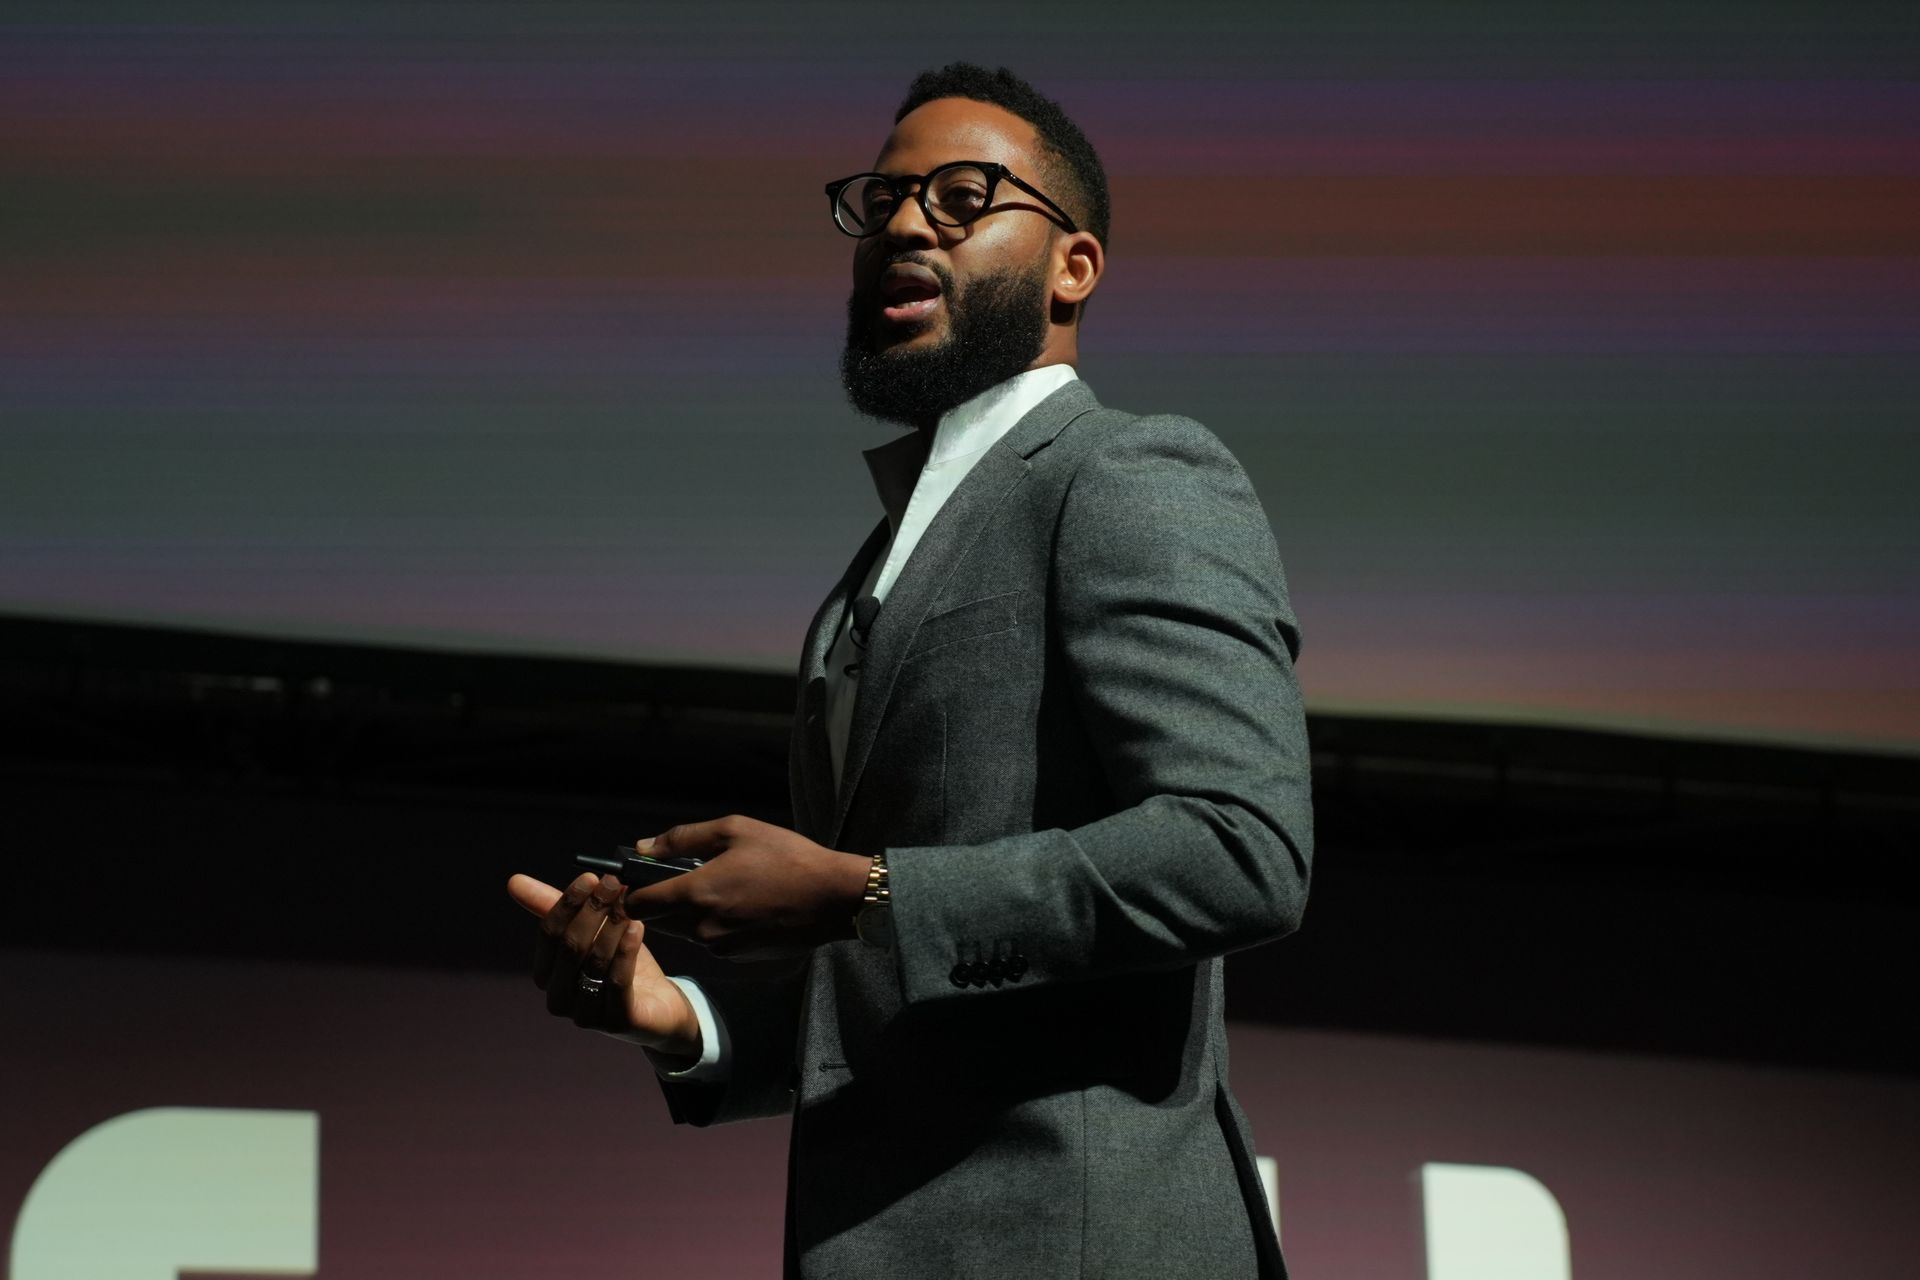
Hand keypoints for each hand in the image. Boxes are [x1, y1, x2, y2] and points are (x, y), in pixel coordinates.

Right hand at [507, 872, 702, 1065]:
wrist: (659, 1004)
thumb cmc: (619, 963)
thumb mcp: (591, 932)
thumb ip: (556, 907)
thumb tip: (514, 881)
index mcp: (547, 974)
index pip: (549, 934)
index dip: (567, 904)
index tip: (589, 877)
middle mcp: (560, 997)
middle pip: (571, 947)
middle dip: (592, 910)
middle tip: (614, 884)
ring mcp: (585, 1014)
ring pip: (595, 963)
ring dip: (612, 926)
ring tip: (629, 902)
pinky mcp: (615, 1022)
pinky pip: (618, 982)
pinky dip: (626, 951)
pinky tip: (637, 927)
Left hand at [623, 815, 871, 960]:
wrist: (832, 898)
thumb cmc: (787, 857)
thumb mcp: (735, 830)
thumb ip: (683, 838)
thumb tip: (644, 847)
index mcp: (697, 892)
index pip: (637, 904)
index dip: (631, 892)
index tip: (636, 879)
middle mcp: (701, 926)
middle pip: (657, 921)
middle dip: (659, 902)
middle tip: (678, 878)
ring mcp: (720, 946)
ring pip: (684, 932)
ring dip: (687, 913)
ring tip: (718, 888)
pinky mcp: (738, 957)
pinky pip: (710, 941)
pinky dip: (713, 926)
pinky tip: (739, 906)